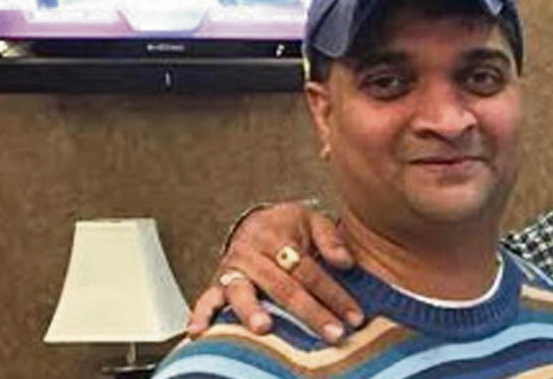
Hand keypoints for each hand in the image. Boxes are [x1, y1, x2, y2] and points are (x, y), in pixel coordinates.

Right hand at [187, 202, 363, 343]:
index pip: (309, 270)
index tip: (354, 316)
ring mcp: (233, 269)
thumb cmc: (288, 226)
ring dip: (251, 310)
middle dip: (310, 312)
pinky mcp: (218, 283)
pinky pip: (206, 298)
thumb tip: (345, 263)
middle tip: (332, 333)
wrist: (254, 221)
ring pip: (243, 292)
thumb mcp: (312, 220)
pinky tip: (199, 331)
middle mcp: (253, 253)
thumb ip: (330, 238)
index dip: (333, 294)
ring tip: (263, 327)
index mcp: (277, 236)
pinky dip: (201, 314)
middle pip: (283, 286)